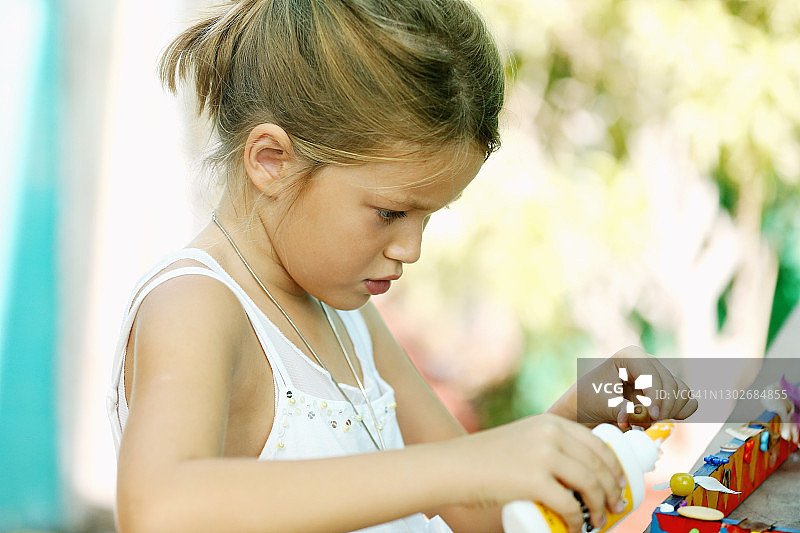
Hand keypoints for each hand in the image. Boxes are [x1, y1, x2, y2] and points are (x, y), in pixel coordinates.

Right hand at [458, 413, 624, 532]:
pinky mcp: (533, 481)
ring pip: (590, 485)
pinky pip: (570, 506)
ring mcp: (542, 456)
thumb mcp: (521, 438)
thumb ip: (544, 443)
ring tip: (599, 520)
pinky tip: (578, 530)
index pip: (597, 444)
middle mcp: (550, 434)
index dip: (615, 467)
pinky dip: (579, 523)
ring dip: (601, 508)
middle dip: (613, 490)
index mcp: (550, 423)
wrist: (453, 466)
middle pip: (599, 465)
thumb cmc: (484, 458)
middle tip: (614, 507)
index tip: (619, 484)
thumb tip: (574, 469)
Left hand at [575, 346, 697, 428]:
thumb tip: (629, 418)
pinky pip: (686, 400)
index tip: (652, 416)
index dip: (656, 396)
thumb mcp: (601, 403)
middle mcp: (648, 362)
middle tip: (650, 425)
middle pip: (671, 385)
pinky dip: (679, 413)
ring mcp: (659, 375)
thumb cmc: (590, 399)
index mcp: (630, 356)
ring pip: (682, 393)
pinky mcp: (666, 390)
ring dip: (671, 412)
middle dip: (663, 408)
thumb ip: (619, 410)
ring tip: (649, 422)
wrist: (589, 405)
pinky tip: (661, 419)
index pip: (652, 374)